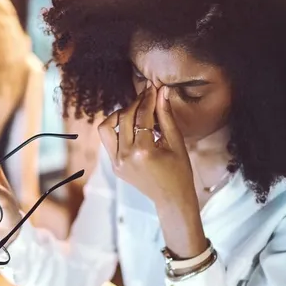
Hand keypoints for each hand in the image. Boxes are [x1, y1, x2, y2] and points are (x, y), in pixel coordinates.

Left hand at [98, 85, 194, 206]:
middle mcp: (125, 157)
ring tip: (134, 112)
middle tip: (146, 97)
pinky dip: (117, 129)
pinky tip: (131, 126)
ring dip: (118, 115)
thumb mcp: (176, 142)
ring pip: (106, 128)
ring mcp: (117, 163)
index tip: (152, 87)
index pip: (142, 116)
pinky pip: (108, 141)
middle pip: (124, 118)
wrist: (171, 198)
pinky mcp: (114, 166)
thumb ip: (166, 116)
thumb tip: (162, 92)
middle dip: (135, 103)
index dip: (148, 99)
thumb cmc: (179, 171)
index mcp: (143, 151)